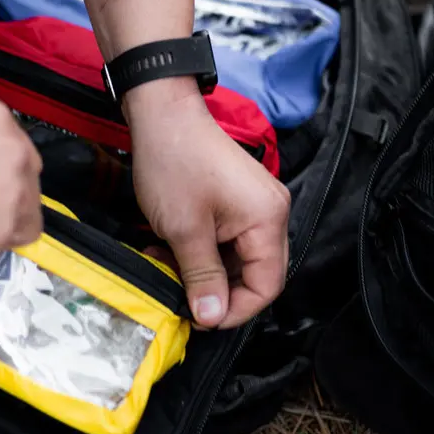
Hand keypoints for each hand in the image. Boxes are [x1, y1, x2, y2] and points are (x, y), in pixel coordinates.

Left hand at [128, 85, 290, 329]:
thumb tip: (212, 317)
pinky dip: (202, 251)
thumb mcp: (184, 230)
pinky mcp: (238, 199)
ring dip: (203, 271)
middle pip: (257, 273)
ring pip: (237, 259)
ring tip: (166, 267)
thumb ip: (202, 277)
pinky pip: (228, 239)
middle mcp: (271, 212)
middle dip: (218, 292)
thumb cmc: (174, 162)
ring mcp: (255, 204)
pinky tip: (170, 250)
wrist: (162, 114)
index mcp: (268, 219)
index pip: (267, 285)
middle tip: (183, 298)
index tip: (202, 319)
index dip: (236, 310)